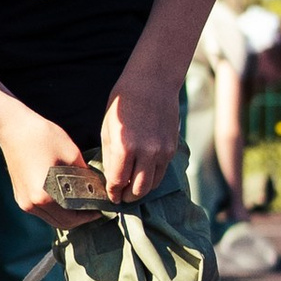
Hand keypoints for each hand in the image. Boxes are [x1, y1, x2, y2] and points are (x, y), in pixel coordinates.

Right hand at [0, 106, 86, 216]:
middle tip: (93, 208)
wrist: (13, 127)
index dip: (89, 216)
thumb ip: (84, 175)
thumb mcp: (71, 154)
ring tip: (81, 202)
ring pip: (51, 218)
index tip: (100, 209)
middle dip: (79, 218)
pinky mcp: (20, 195)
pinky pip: (42, 210)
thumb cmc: (42, 137)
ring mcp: (23, 201)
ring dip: (67, 214)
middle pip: (61, 223)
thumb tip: (95, 187)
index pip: (72, 219)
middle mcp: (31, 204)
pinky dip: (55, 208)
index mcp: (44, 196)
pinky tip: (65, 196)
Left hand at [100, 79, 175, 201]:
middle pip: (138, 190)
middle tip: (121, 197)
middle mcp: (146, 152)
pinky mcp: (172, 148)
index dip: (113, 192)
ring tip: (132, 189)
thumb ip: (110, 155)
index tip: (110, 196)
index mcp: (125, 147)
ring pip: (153, 184)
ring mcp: (162, 151)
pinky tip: (144, 174)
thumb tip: (112, 177)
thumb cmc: (124, 104)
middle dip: (127, 197)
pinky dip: (152, 177)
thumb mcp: (108, 128)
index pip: (118, 181)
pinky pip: (162, 172)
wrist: (152, 83)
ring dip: (142, 190)